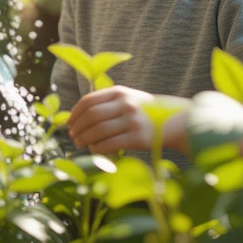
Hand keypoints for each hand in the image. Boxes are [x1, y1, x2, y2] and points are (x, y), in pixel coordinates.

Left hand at [68, 86, 186, 154]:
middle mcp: (125, 104)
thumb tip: (77, 117)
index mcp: (119, 92)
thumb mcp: (127, 99)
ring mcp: (132, 121)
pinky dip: (98, 148)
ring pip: (98, 131)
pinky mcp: (137, 138)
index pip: (88, 101)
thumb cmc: (144, 112)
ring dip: (85, 139)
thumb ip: (106, 103)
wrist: (172, 122)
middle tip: (72, 136)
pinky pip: (110, 144)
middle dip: (77, 128)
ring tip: (80, 144)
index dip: (75, 114)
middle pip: (91, 116)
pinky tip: (94, 150)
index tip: (69, 124)